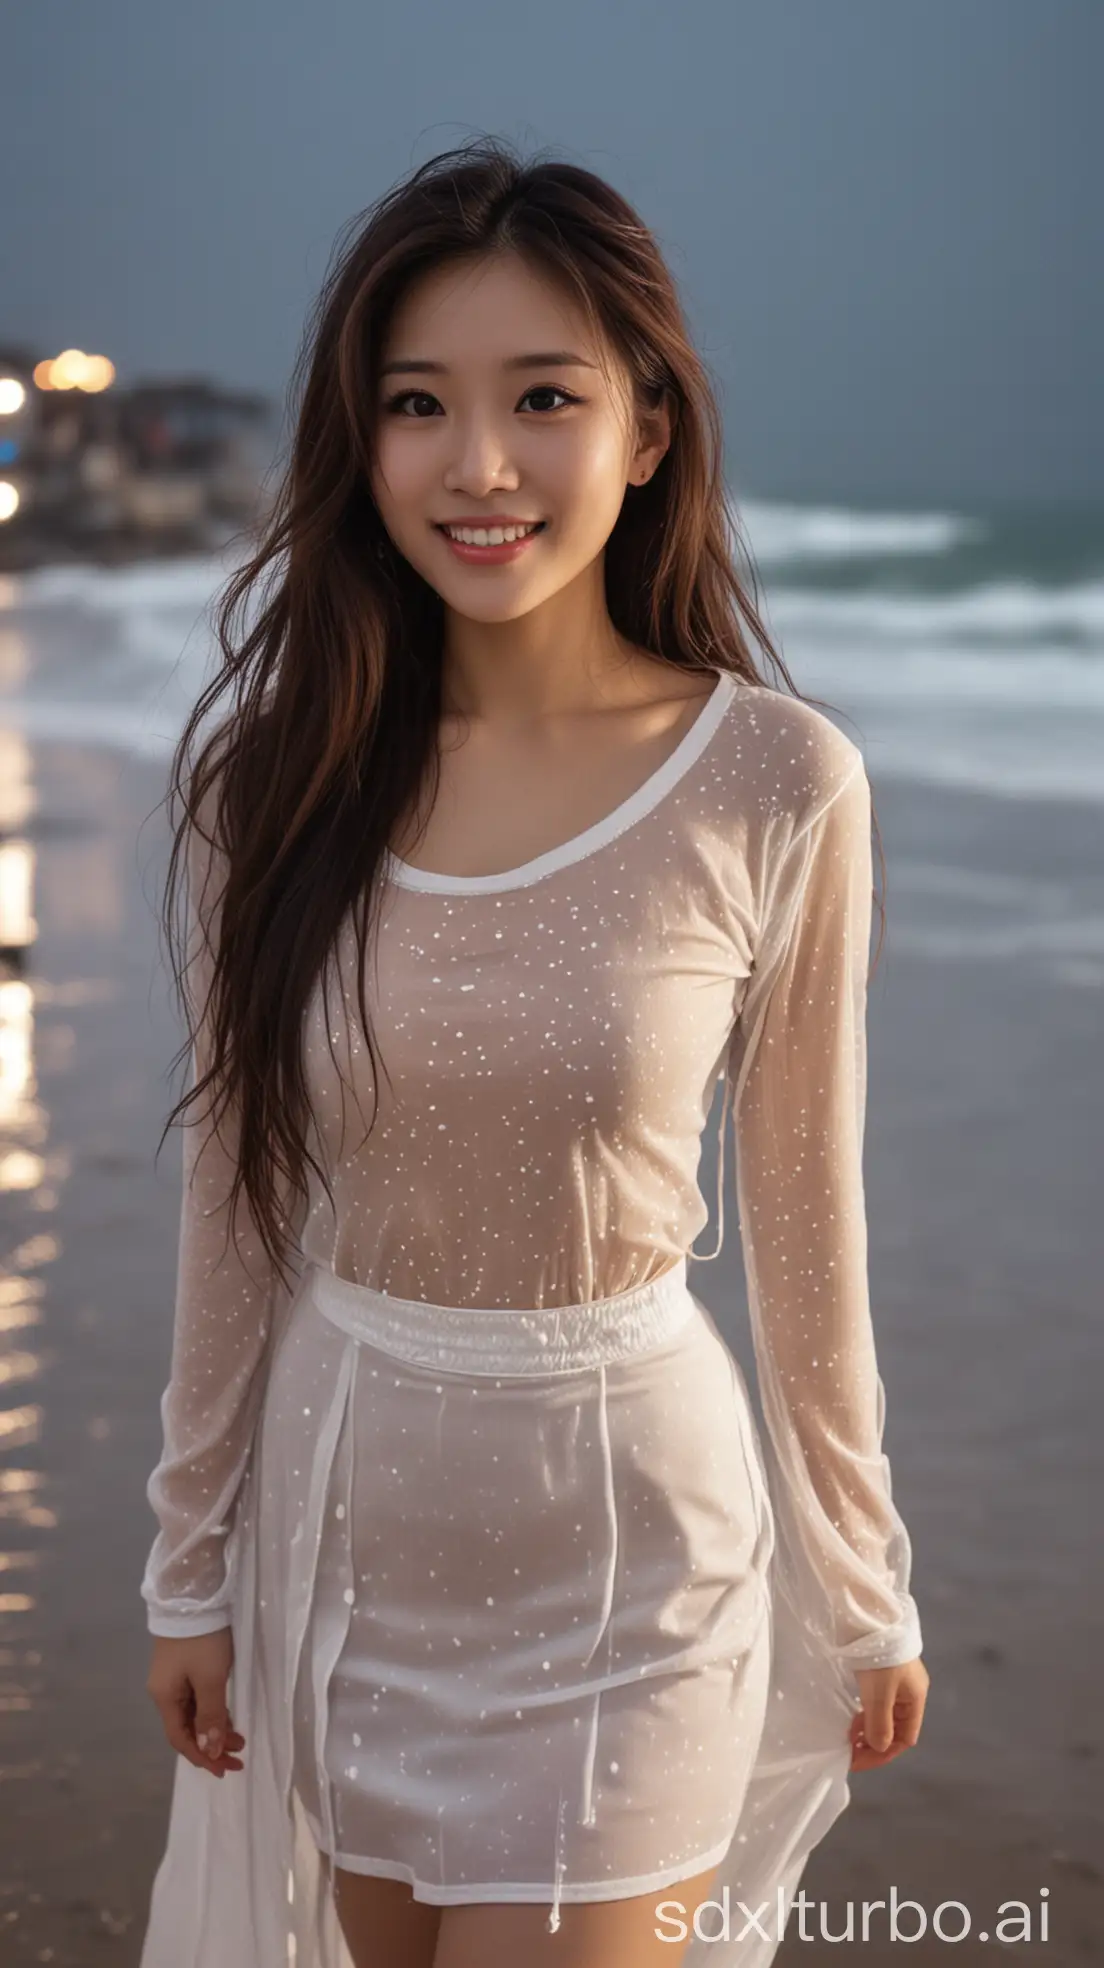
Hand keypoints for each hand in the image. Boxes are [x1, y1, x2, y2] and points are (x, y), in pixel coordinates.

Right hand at [146, 1627, 246, 1778]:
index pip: (180, 1739)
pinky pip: (198, 1699)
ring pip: (194, 1714)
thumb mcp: (210, 1678)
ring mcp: (175, 1679)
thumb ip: (210, 1716)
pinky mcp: (185, 1667)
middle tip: (239, 1757)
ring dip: (215, 1729)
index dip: (201, 1757)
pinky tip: (228, 1718)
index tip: (224, 1770)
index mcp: (164, 1697)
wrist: (193, 1597)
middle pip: (187, 1728)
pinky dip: (213, 1711)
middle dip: (211, 1746)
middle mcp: (165, 1692)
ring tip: (240, 1741)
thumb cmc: (201, 1640)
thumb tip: (208, 1751)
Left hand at [849, 1656, 928, 1771]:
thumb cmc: (879, 1658)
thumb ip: (880, 1725)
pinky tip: (850, 1716)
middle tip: (849, 1751)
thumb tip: (879, 1748)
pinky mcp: (880, 1670)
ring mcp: (895, 1680)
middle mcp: (908, 1691)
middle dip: (874, 1742)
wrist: (870, 1616)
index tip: (859, 1760)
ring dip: (867, 1728)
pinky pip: (875, 1700)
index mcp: (915, 1698)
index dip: (884, 1753)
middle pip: (895, 1727)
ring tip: (848, 1737)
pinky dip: (863, 1712)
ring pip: (883, 1714)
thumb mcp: (879, 1695)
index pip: (905, 1738)